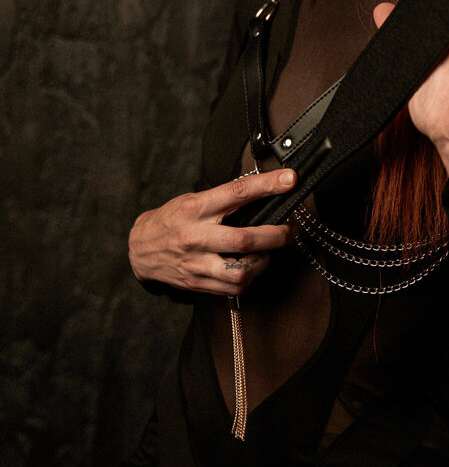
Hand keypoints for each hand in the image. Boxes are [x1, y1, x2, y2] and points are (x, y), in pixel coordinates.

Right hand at [128, 169, 298, 295]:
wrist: (141, 249)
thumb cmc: (172, 220)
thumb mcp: (193, 200)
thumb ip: (224, 199)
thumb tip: (263, 191)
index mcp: (196, 208)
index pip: (237, 192)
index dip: (267, 185)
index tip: (290, 180)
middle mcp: (196, 236)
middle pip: (245, 238)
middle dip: (277, 234)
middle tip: (291, 227)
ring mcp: (197, 263)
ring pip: (242, 270)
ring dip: (264, 260)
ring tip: (268, 250)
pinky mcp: (198, 282)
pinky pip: (234, 287)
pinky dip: (250, 276)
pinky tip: (251, 265)